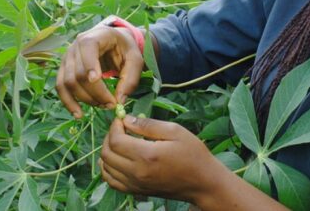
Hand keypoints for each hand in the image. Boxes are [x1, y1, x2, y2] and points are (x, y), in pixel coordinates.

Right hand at [55, 25, 143, 117]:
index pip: (87, 48)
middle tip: (111, 104)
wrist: (114, 42)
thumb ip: (130, 78)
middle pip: (78, 73)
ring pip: (68, 83)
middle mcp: (75, 46)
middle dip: (95, 92)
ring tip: (102, 106)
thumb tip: (119, 101)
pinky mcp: (64, 70)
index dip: (90, 66)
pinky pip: (61, 87)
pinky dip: (68, 102)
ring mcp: (67, 58)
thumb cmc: (125, 49)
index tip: (98, 81)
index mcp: (95, 37)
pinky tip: (78, 114)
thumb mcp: (135, 59)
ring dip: (85, 99)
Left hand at [100, 116, 223, 202]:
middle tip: (120, 128)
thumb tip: (127, 119)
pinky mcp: (137, 191)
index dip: (115, 126)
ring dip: (107, 152)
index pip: (116, 140)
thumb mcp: (175, 131)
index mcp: (147, 156)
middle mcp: (137, 173)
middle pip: (107, 154)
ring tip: (120, 141)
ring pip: (106, 168)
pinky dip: (108, 169)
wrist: (203, 183)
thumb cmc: (193, 154)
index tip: (122, 118)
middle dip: (109, 137)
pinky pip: (112, 182)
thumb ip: (148, 125)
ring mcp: (136, 184)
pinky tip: (117, 159)